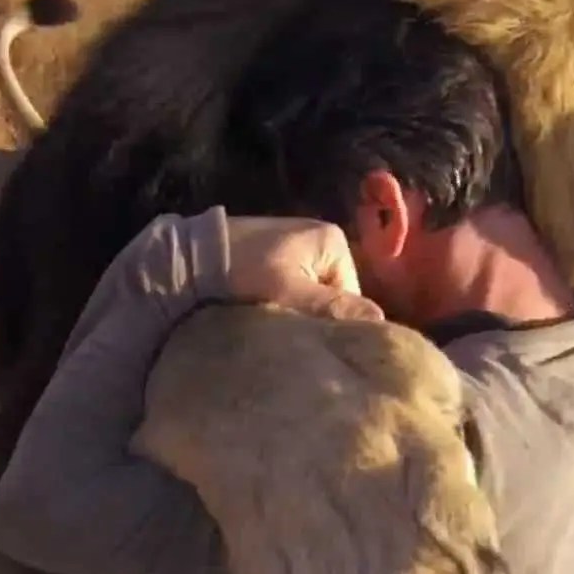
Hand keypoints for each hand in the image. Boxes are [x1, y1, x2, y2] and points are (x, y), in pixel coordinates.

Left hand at [225, 217, 385, 322]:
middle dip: (315, 314)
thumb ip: (334, 306)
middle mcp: (323, 237)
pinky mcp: (279, 252)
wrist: (192, 255)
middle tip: (292, 333)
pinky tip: (268, 309)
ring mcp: (300, 243)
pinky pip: (296, 283)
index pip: (352, 295)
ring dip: (298, 309)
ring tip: (277, 322)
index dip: (333, 321)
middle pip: (333, 292)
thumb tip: (381, 322)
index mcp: (334, 240)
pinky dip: (285, 298)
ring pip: (314, 290)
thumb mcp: (290, 292)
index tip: (309, 337)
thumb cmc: (244, 270)